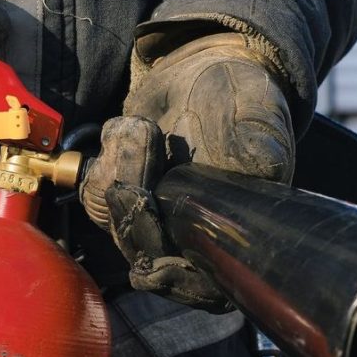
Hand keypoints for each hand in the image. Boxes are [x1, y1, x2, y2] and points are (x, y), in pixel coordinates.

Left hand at [79, 32, 295, 310]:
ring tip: (143, 126)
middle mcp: (192, 243)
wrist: (205, 67)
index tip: (156, 234)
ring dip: (121, 171)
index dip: (174, 275)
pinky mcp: (124, 200)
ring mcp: (155, 223)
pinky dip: (106, 159)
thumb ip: (259, 146)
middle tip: (144, 141)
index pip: (199, 289)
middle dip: (137, 207)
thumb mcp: (259, 114)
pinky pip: (97, 198)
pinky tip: (130, 127)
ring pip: (118, 227)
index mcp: (235, 241)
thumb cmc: (241, 96)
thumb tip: (258, 168)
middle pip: (148, 260)